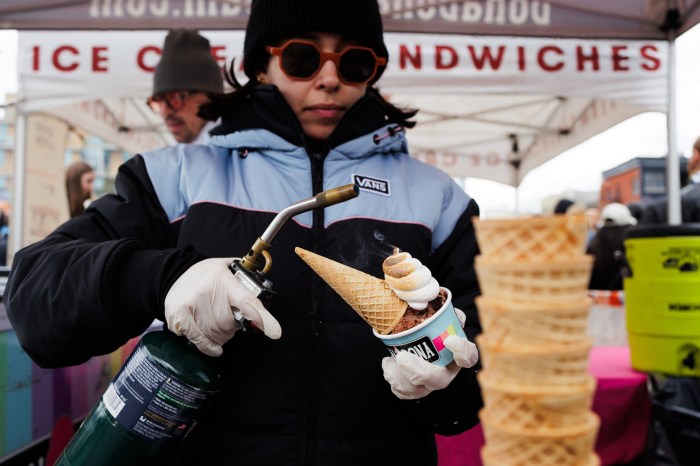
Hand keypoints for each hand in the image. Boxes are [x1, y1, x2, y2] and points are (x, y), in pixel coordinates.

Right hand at [164, 258, 281, 356]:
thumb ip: (245, 282)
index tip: (274, 330)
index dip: (260, 317)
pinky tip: (213, 346)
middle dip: (232, 325)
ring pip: (215, 333)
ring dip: (220, 336)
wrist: (175, 273)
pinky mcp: (177, 315)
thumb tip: (264, 300)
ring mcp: (190, 302)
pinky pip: (199, 339)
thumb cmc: (207, 275)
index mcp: (223, 277)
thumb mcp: (228, 269)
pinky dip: (208, 346)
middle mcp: (205, 289)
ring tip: (218, 325)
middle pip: (229, 323)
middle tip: (229, 318)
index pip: (246, 300)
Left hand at [382, 308, 477, 399]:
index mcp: (457, 355)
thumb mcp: (439, 316)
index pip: (468, 357)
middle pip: (438, 380)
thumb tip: (430, 298)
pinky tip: (389, 364)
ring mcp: (429, 384)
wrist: (418, 341)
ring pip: (416, 389)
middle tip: (402, 356)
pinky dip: (393, 378)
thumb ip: (439, 309)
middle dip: (419, 371)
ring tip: (390, 360)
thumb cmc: (432, 328)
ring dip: (400, 376)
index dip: (462, 352)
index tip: (449, 339)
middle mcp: (445, 372)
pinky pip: (403, 391)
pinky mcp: (414, 390)